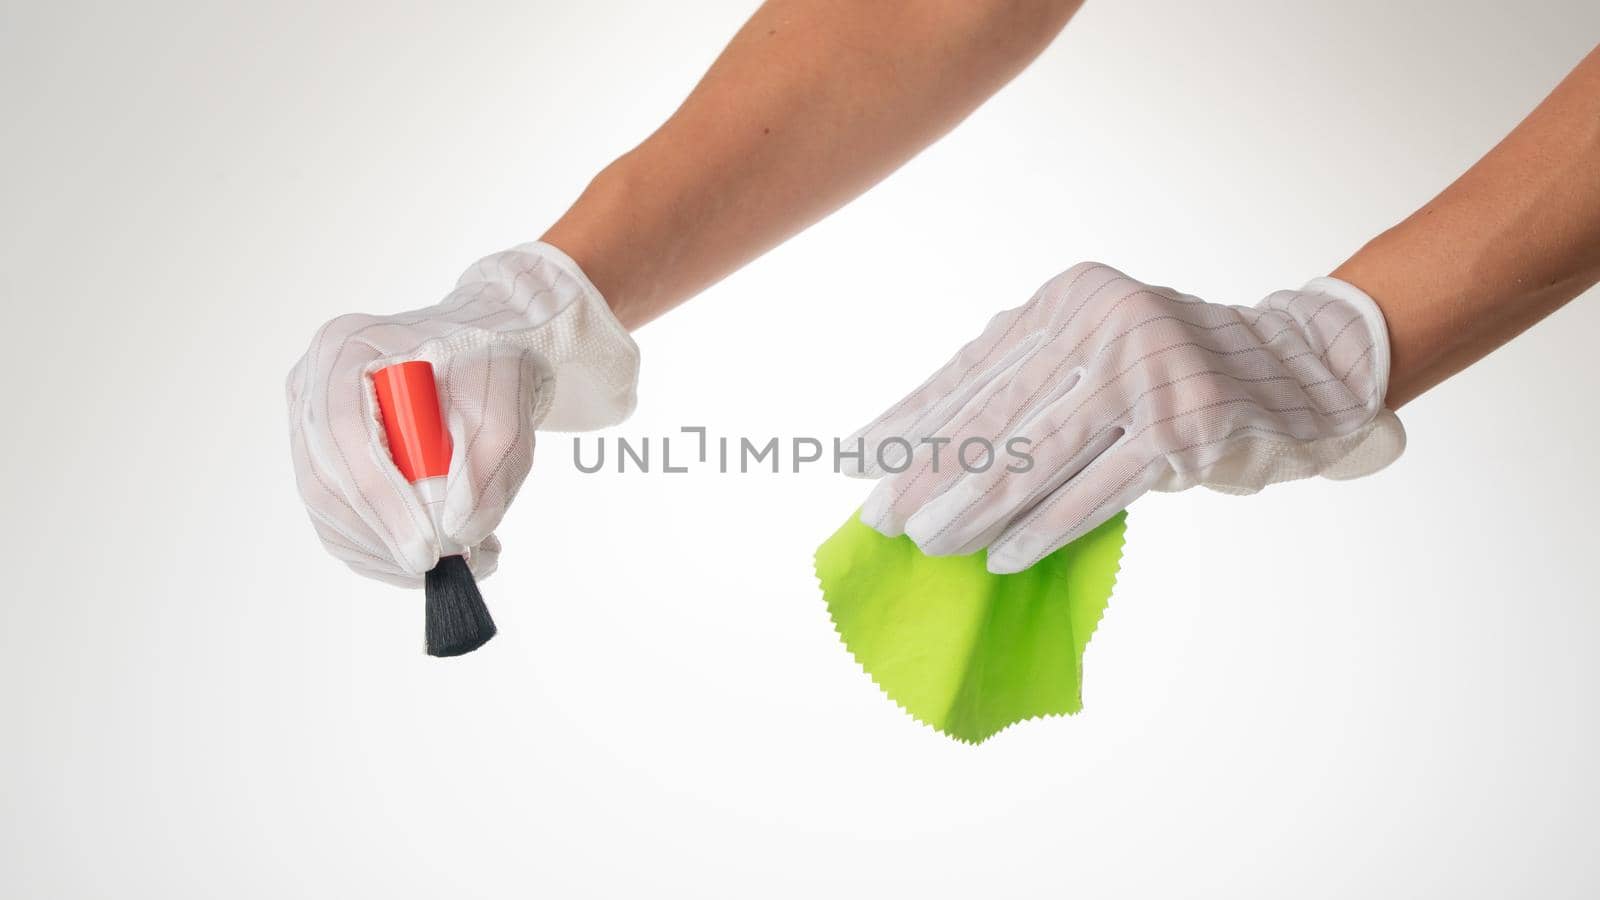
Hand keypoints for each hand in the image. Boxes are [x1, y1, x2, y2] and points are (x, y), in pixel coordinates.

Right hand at [286, 242, 637, 585]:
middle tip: (448, 566)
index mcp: (346, 348)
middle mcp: (311, 386)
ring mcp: (308, 426)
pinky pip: (339, 523)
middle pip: (325, 481)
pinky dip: (385, 551)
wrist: (484, 353)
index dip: (381, 497)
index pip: (344, 432)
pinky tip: (438, 553)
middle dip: (386, 538)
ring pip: (329, 512)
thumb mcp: (507, 405)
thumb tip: (459, 531)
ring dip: (390, 552)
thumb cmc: (490, 365)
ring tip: (463, 558)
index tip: (428, 548)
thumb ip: (489, 464)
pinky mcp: (325, 464)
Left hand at [845, 262, 1404, 573]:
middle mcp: (1102, 322)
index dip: (906, 419)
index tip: (850, 459)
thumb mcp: (1095, 354)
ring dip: (974, 508)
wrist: (1304, 369)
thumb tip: (924, 448)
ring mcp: (1145, 372)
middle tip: (879, 518)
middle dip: (926, 473)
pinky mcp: (1184, 426)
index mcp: (1067, 299)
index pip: (970, 370)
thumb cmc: (1174, 371)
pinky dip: (1046, 528)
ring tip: (929, 545)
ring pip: (1036, 454)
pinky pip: (1098, 489)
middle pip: (993, 414)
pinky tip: (1003, 557)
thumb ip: (1027, 384)